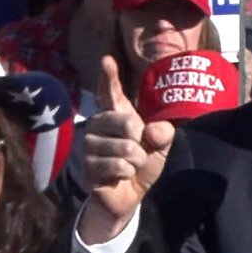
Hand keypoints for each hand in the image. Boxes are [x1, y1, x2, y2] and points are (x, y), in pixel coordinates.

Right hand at [80, 56, 174, 241]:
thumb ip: (163, 134)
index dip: (110, 76)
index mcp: (116, 114)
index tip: (107, 59)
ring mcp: (90, 144)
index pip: (112, 92)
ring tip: (128, 166)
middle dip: (142, 144)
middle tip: (137, 152)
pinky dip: (127, 173)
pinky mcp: (88, 165)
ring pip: (126, 149)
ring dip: (135, 162)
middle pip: (128, 124)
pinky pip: (119, 166)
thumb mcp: (161, 146)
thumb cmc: (143, 163)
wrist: (129, 193)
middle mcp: (98, 124)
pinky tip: (119, 176)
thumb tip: (152, 130)